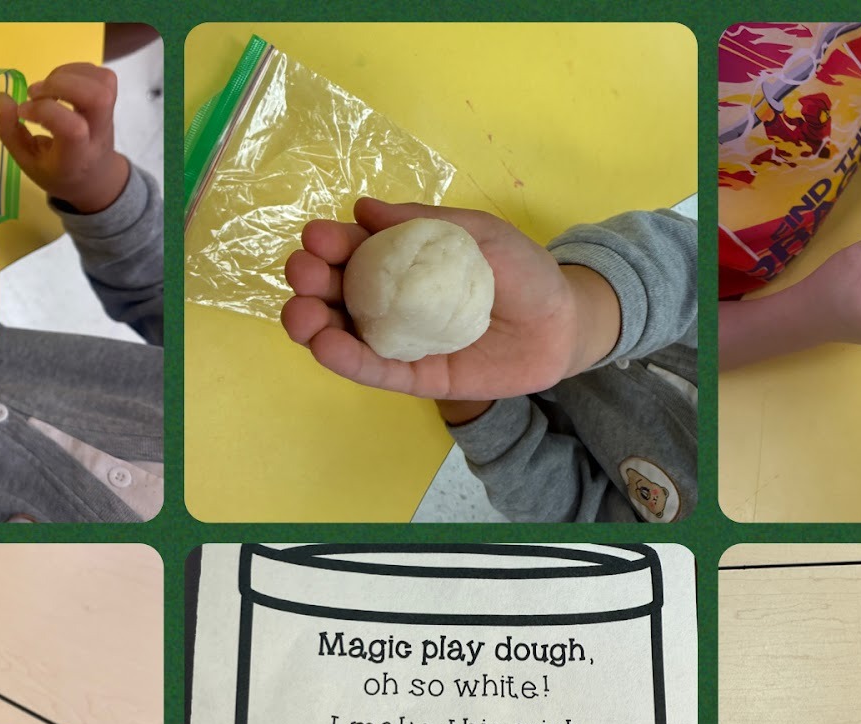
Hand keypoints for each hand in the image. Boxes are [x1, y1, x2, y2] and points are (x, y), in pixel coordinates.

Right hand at [0, 64, 129, 214]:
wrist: (96, 178)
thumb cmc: (58, 172)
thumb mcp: (28, 162)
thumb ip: (10, 132)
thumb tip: (1, 97)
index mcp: (77, 158)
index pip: (72, 129)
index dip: (43, 111)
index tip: (23, 113)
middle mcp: (98, 135)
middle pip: (97, 97)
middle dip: (60, 85)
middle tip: (36, 94)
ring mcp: (109, 116)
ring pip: (103, 81)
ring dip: (67, 74)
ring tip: (48, 89)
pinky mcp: (111, 100)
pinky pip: (101, 74)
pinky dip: (76, 70)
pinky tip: (61, 84)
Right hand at [283, 198, 587, 400]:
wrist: (561, 322)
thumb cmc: (521, 270)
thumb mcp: (476, 232)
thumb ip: (423, 223)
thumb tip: (365, 209)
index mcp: (401, 259)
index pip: (354, 251)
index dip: (330, 245)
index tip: (316, 238)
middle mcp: (392, 301)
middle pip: (338, 293)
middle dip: (311, 282)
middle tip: (302, 274)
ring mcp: (402, 341)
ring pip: (347, 334)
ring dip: (313, 324)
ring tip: (299, 316)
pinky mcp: (418, 378)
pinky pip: (378, 371)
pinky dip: (349, 361)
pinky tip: (325, 348)